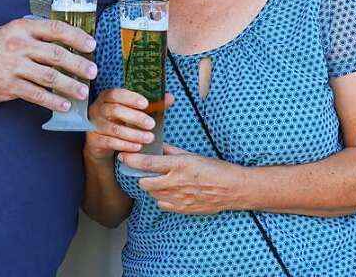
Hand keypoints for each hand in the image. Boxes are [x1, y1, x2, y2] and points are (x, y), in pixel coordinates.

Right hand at [0, 16, 96, 111]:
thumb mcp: (14, 31)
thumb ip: (37, 34)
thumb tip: (70, 41)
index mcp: (23, 28)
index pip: (55, 29)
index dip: (76, 37)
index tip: (92, 45)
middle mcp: (19, 46)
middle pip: (56, 55)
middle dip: (78, 64)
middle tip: (93, 71)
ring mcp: (14, 67)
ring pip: (49, 76)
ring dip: (69, 85)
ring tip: (83, 91)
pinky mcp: (9, 86)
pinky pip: (36, 94)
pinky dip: (52, 101)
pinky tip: (64, 105)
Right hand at [86, 89, 173, 163]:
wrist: (102, 142)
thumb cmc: (120, 121)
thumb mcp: (134, 111)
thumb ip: (151, 105)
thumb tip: (170, 97)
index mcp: (107, 97)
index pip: (117, 93)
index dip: (131, 98)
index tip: (146, 104)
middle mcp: (98, 109)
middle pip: (115, 110)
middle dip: (135, 117)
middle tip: (152, 124)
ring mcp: (94, 125)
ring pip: (114, 128)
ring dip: (133, 134)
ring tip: (149, 138)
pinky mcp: (94, 140)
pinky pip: (110, 142)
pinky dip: (125, 145)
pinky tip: (137, 147)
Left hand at [119, 144, 242, 214]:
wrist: (232, 189)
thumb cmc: (215, 168)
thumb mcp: (193, 155)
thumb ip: (172, 151)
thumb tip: (157, 146)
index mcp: (178, 165)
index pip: (147, 163)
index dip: (131, 159)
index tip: (122, 156)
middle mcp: (176, 182)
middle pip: (144, 182)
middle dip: (141, 175)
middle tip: (144, 170)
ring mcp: (178, 198)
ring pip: (152, 193)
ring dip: (151, 186)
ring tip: (160, 179)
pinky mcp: (182, 209)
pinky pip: (162, 204)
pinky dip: (161, 197)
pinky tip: (170, 191)